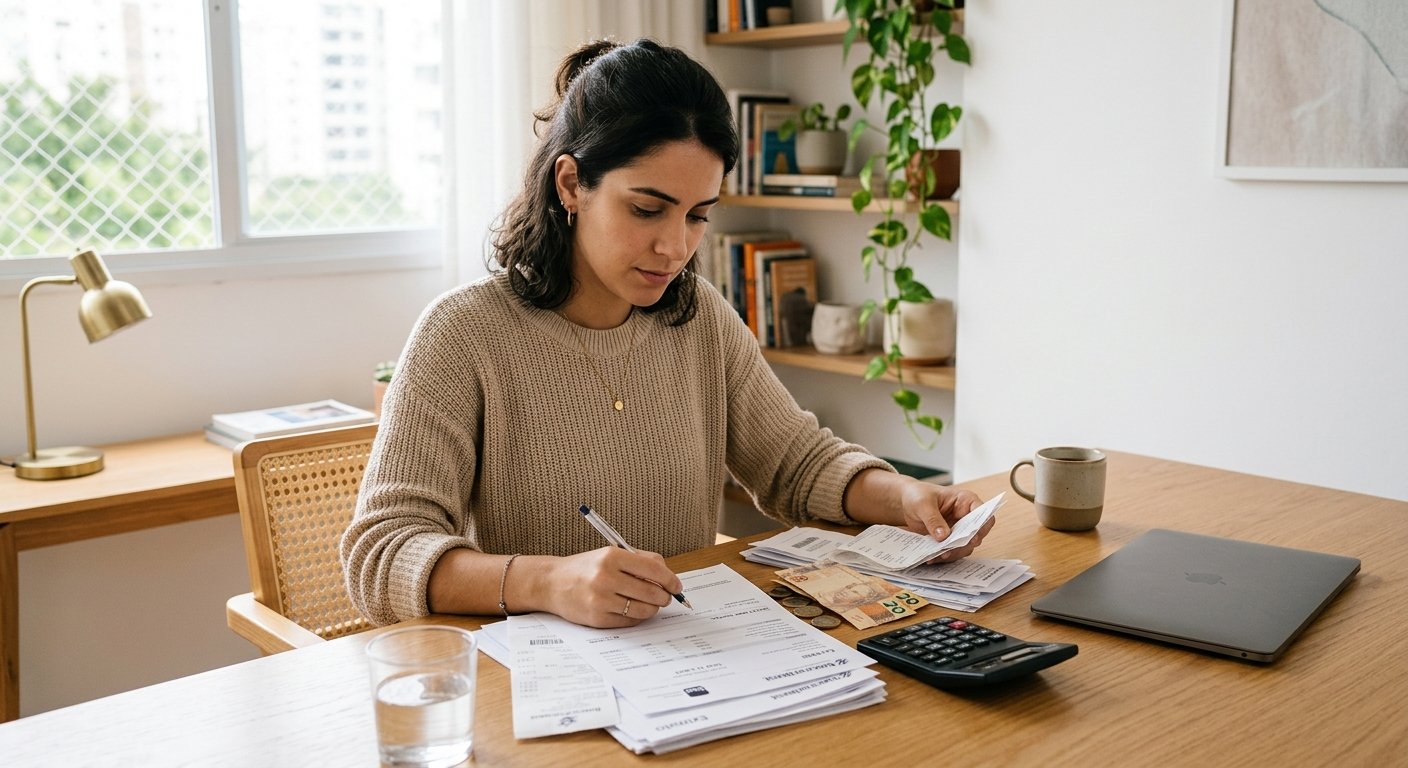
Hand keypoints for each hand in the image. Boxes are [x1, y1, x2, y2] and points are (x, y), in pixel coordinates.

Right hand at [544, 547, 682, 627]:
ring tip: (650, 603)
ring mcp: (601, 599)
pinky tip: (632, 610)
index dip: (671, 580)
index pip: (653, 570)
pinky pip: (630, 621)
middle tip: (665, 597)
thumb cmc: (586, 568)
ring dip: (653, 608)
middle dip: (664, 596)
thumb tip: (669, 577)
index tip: (676, 586)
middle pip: (652, 592)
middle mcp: (606, 577)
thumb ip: (641, 561)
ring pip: (644, 609)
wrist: (552, 583)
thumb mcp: (611, 554)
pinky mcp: (597, 618)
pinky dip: (637, 617)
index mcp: (612, 556)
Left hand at [893, 480, 994, 563]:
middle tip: (949, 551)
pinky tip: (932, 558)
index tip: (973, 539)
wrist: (906, 503)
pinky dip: (943, 556)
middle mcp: (966, 517)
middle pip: (976, 534)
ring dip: (953, 553)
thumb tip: (944, 536)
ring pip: (965, 546)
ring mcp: (959, 530)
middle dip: (963, 545)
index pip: (983, 513)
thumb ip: (933, 519)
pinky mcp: (950, 540)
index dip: (982, 526)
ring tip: (937, 556)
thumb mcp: (923, 504)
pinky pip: (952, 551)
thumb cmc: (918, 495)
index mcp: (965, 501)